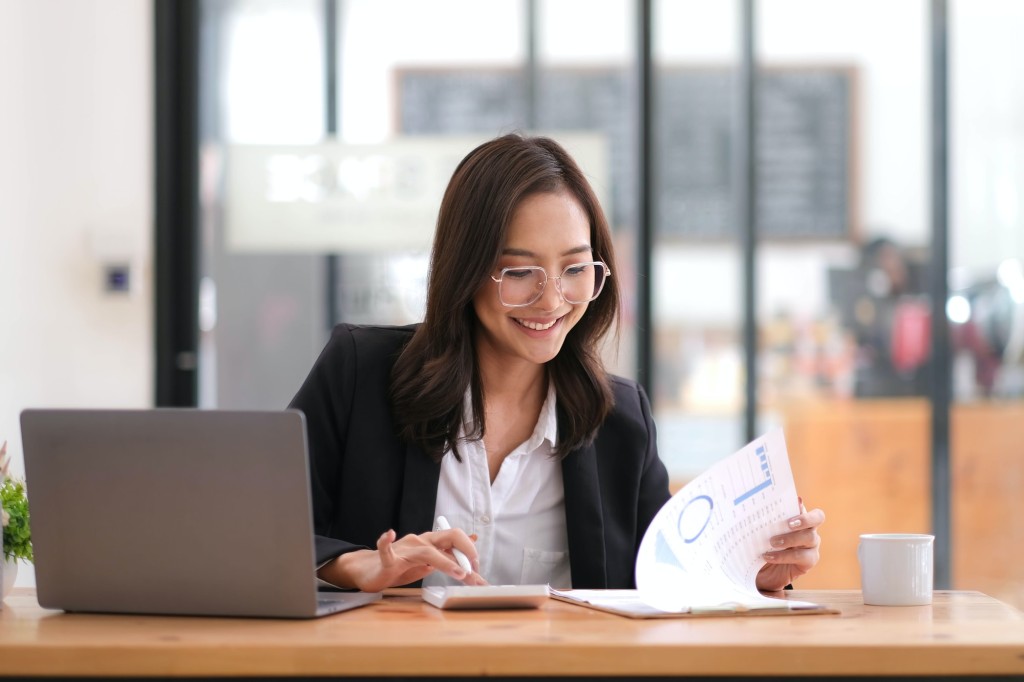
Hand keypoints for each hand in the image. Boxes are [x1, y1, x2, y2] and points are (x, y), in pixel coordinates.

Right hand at [319, 528, 487, 591]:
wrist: (370, 570)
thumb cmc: (400, 567)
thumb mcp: (428, 563)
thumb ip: (448, 555)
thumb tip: (472, 541)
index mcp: (431, 543)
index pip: (456, 540)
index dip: (470, 554)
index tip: (479, 573)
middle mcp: (420, 542)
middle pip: (447, 537)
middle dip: (465, 551)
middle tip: (475, 571)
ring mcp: (404, 549)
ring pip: (426, 551)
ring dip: (445, 561)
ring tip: (459, 573)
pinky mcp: (387, 559)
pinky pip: (386, 549)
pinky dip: (386, 541)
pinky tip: (389, 534)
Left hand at [756, 498, 824, 591]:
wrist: (761, 572)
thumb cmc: (761, 547)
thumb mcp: (759, 534)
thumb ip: (763, 522)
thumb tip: (753, 509)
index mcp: (796, 517)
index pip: (803, 506)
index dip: (800, 503)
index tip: (794, 501)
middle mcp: (808, 528)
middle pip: (818, 517)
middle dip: (805, 518)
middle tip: (789, 523)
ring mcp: (811, 545)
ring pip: (810, 537)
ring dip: (791, 539)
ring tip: (773, 542)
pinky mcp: (809, 560)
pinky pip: (803, 556)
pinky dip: (785, 556)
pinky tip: (770, 556)